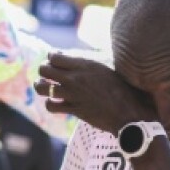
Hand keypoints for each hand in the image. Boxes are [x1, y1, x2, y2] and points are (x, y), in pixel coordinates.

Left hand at [36, 53, 154, 134]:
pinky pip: (51, 105)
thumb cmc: (124, 88)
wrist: (128, 112)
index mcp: (84, 64)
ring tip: (44, 87)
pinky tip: (55, 102)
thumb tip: (83, 58)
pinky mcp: (73, 110)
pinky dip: (50, 104)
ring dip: (41, 86)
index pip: (54, 56)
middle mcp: (75, 78)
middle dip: (44, 70)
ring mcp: (72, 94)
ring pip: (42, 87)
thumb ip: (92, 62)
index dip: (52, 57)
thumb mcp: (109, 67)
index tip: (55, 61)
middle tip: (48, 74)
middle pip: (44, 69)